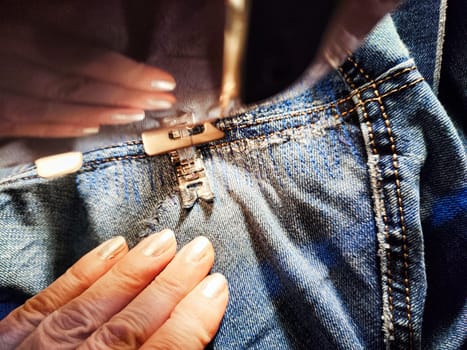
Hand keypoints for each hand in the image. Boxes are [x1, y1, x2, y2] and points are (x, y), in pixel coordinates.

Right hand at [0, 22, 175, 136]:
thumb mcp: (16, 7)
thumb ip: (51, 14)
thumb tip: (90, 15)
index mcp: (15, 32)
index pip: (84, 58)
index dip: (128, 73)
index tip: (163, 81)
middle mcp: (5, 66)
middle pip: (77, 87)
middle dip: (126, 96)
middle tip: (162, 102)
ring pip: (55, 110)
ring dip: (102, 114)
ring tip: (138, 115)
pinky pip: (26, 124)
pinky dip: (62, 128)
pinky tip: (92, 128)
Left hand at [0, 230, 227, 348]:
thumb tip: (192, 337)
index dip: (192, 321)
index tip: (216, 287)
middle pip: (128, 327)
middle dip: (170, 286)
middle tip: (200, 250)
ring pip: (91, 307)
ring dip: (133, 271)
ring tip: (165, 241)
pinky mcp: (8, 343)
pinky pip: (48, 302)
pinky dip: (83, 272)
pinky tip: (112, 248)